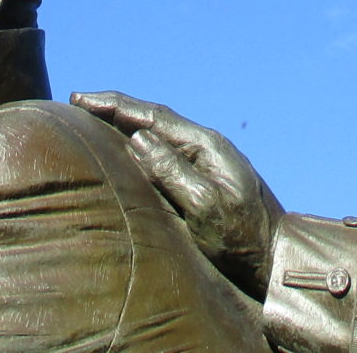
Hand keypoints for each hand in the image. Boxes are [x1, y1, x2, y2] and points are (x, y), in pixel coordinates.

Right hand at [72, 90, 284, 299]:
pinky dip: (143, 140)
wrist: (277, 258)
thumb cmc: (243, 238)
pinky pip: (168, 149)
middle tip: (79, 102)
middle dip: (117, 109)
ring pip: (161, 131)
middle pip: (154, 118)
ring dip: (129, 122)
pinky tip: (130, 146)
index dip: (114, 106)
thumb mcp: (204, 207)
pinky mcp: (207, 177)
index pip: (152, 117)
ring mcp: (208, 160)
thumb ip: (171, 172)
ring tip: (97, 118)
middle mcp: (206, 146)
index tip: (80, 99)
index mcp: (205, 146)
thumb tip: (138, 139)